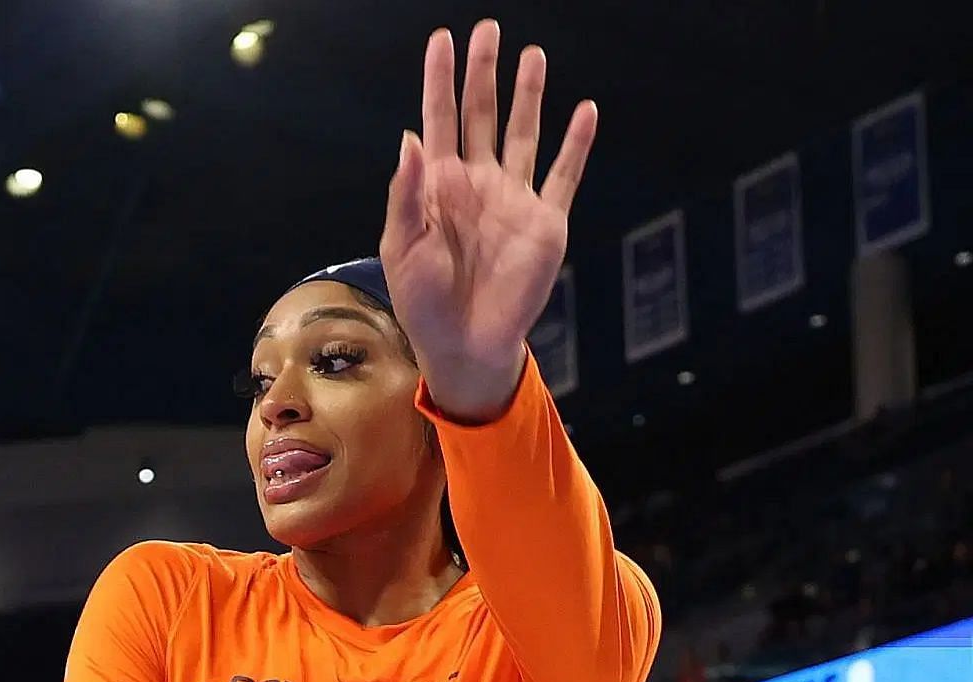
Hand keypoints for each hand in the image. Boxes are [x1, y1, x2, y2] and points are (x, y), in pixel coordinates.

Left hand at [380, 20, 597, 420]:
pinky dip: (576, 144)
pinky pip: (564, 175)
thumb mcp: (402, 247)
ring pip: (523, 134)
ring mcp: (513, 200)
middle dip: (483, 73)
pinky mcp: (544, 222)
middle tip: (488, 30)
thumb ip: (406, 194)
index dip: (440, 80)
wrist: (464, 343)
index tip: (441, 40)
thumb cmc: (422, 301)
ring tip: (533, 55)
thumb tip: (409, 137)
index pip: (438, 119)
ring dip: (528, 95)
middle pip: (481, 115)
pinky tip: (585, 111)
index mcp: (437, 186)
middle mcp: (477, 183)